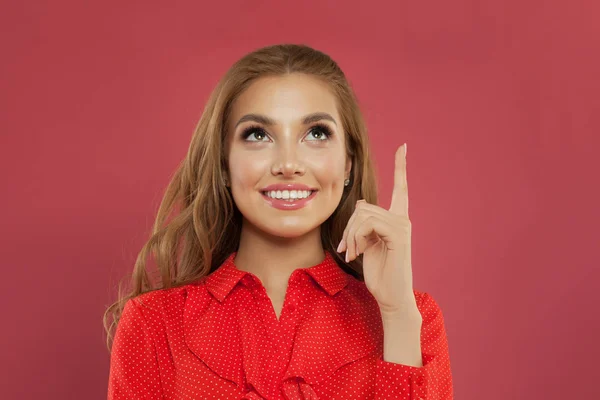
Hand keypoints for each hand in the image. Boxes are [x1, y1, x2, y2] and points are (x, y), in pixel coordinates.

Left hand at [337, 143, 417, 316]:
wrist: (390, 297)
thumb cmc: (379, 272)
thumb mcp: (367, 243)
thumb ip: (365, 223)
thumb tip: (361, 204)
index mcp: (396, 219)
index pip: (401, 188)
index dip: (401, 167)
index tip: (404, 147)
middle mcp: (402, 219)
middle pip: (363, 206)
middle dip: (348, 228)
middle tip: (346, 249)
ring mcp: (402, 226)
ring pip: (363, 215)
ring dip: (350, 236)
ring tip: (352, 253)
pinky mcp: (399, 235)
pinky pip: (368, 223)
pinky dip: (356, 238)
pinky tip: (357, 253)